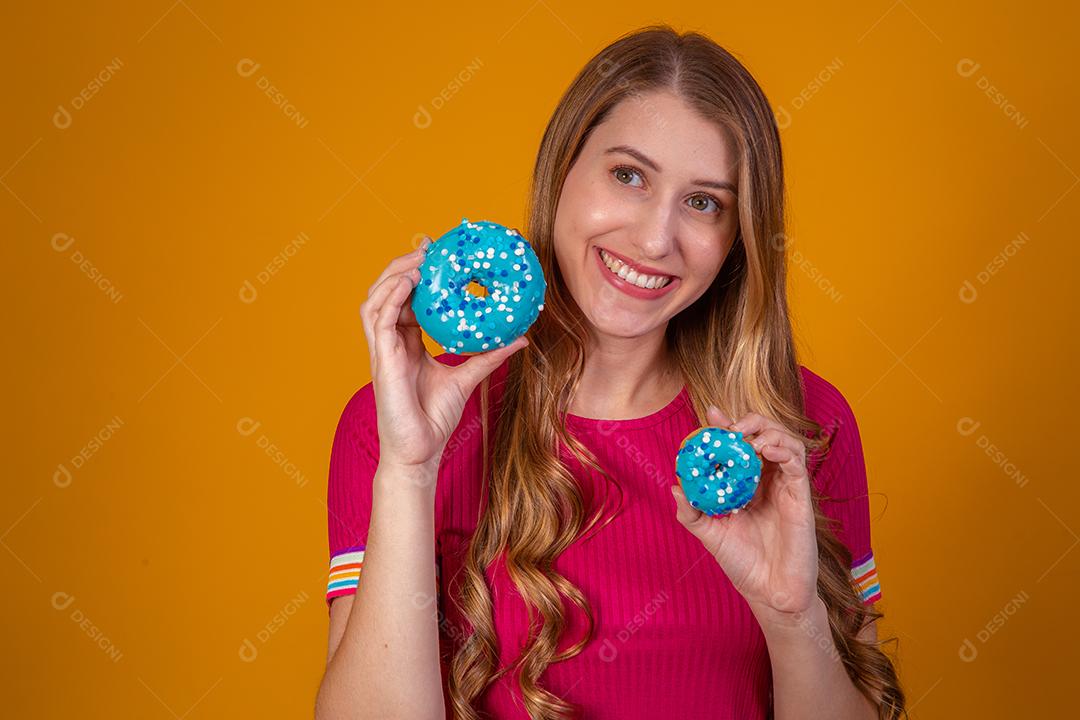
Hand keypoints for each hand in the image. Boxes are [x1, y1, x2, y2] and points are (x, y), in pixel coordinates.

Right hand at [359, 236, 528, 471]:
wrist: (420, 451)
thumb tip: (520, 338)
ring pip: (376, 301)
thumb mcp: (467, 377)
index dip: (416, 275)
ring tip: (418, 259)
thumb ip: (488, 356)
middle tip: (427, 247)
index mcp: (406, 343)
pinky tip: (409, 282)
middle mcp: (391, 343)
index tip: (436, 253)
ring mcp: (383, 351)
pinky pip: (380, 320)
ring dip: (394, 275)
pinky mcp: (381, 361)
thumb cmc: (435, 419)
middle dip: (403, 266)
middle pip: (386, 293)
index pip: (406, 300)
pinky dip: (392, 297)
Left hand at [671, 405, 818, 615]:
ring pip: (786, 441)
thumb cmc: (742, 563)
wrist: (770, 593)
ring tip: (748, 440)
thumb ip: (691, 512)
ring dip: (768, 431)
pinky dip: (784, 449)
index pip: (739, 445)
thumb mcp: (709, 534)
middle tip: (731, 428)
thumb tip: (674, 486)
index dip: (727, 425)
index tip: (711, 414)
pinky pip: (798, 463)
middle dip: (750, 422)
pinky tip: (766, 451)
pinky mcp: (801, 496)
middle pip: (765, 434)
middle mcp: (767, 480)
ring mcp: (786, 486)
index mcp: (746, 483)